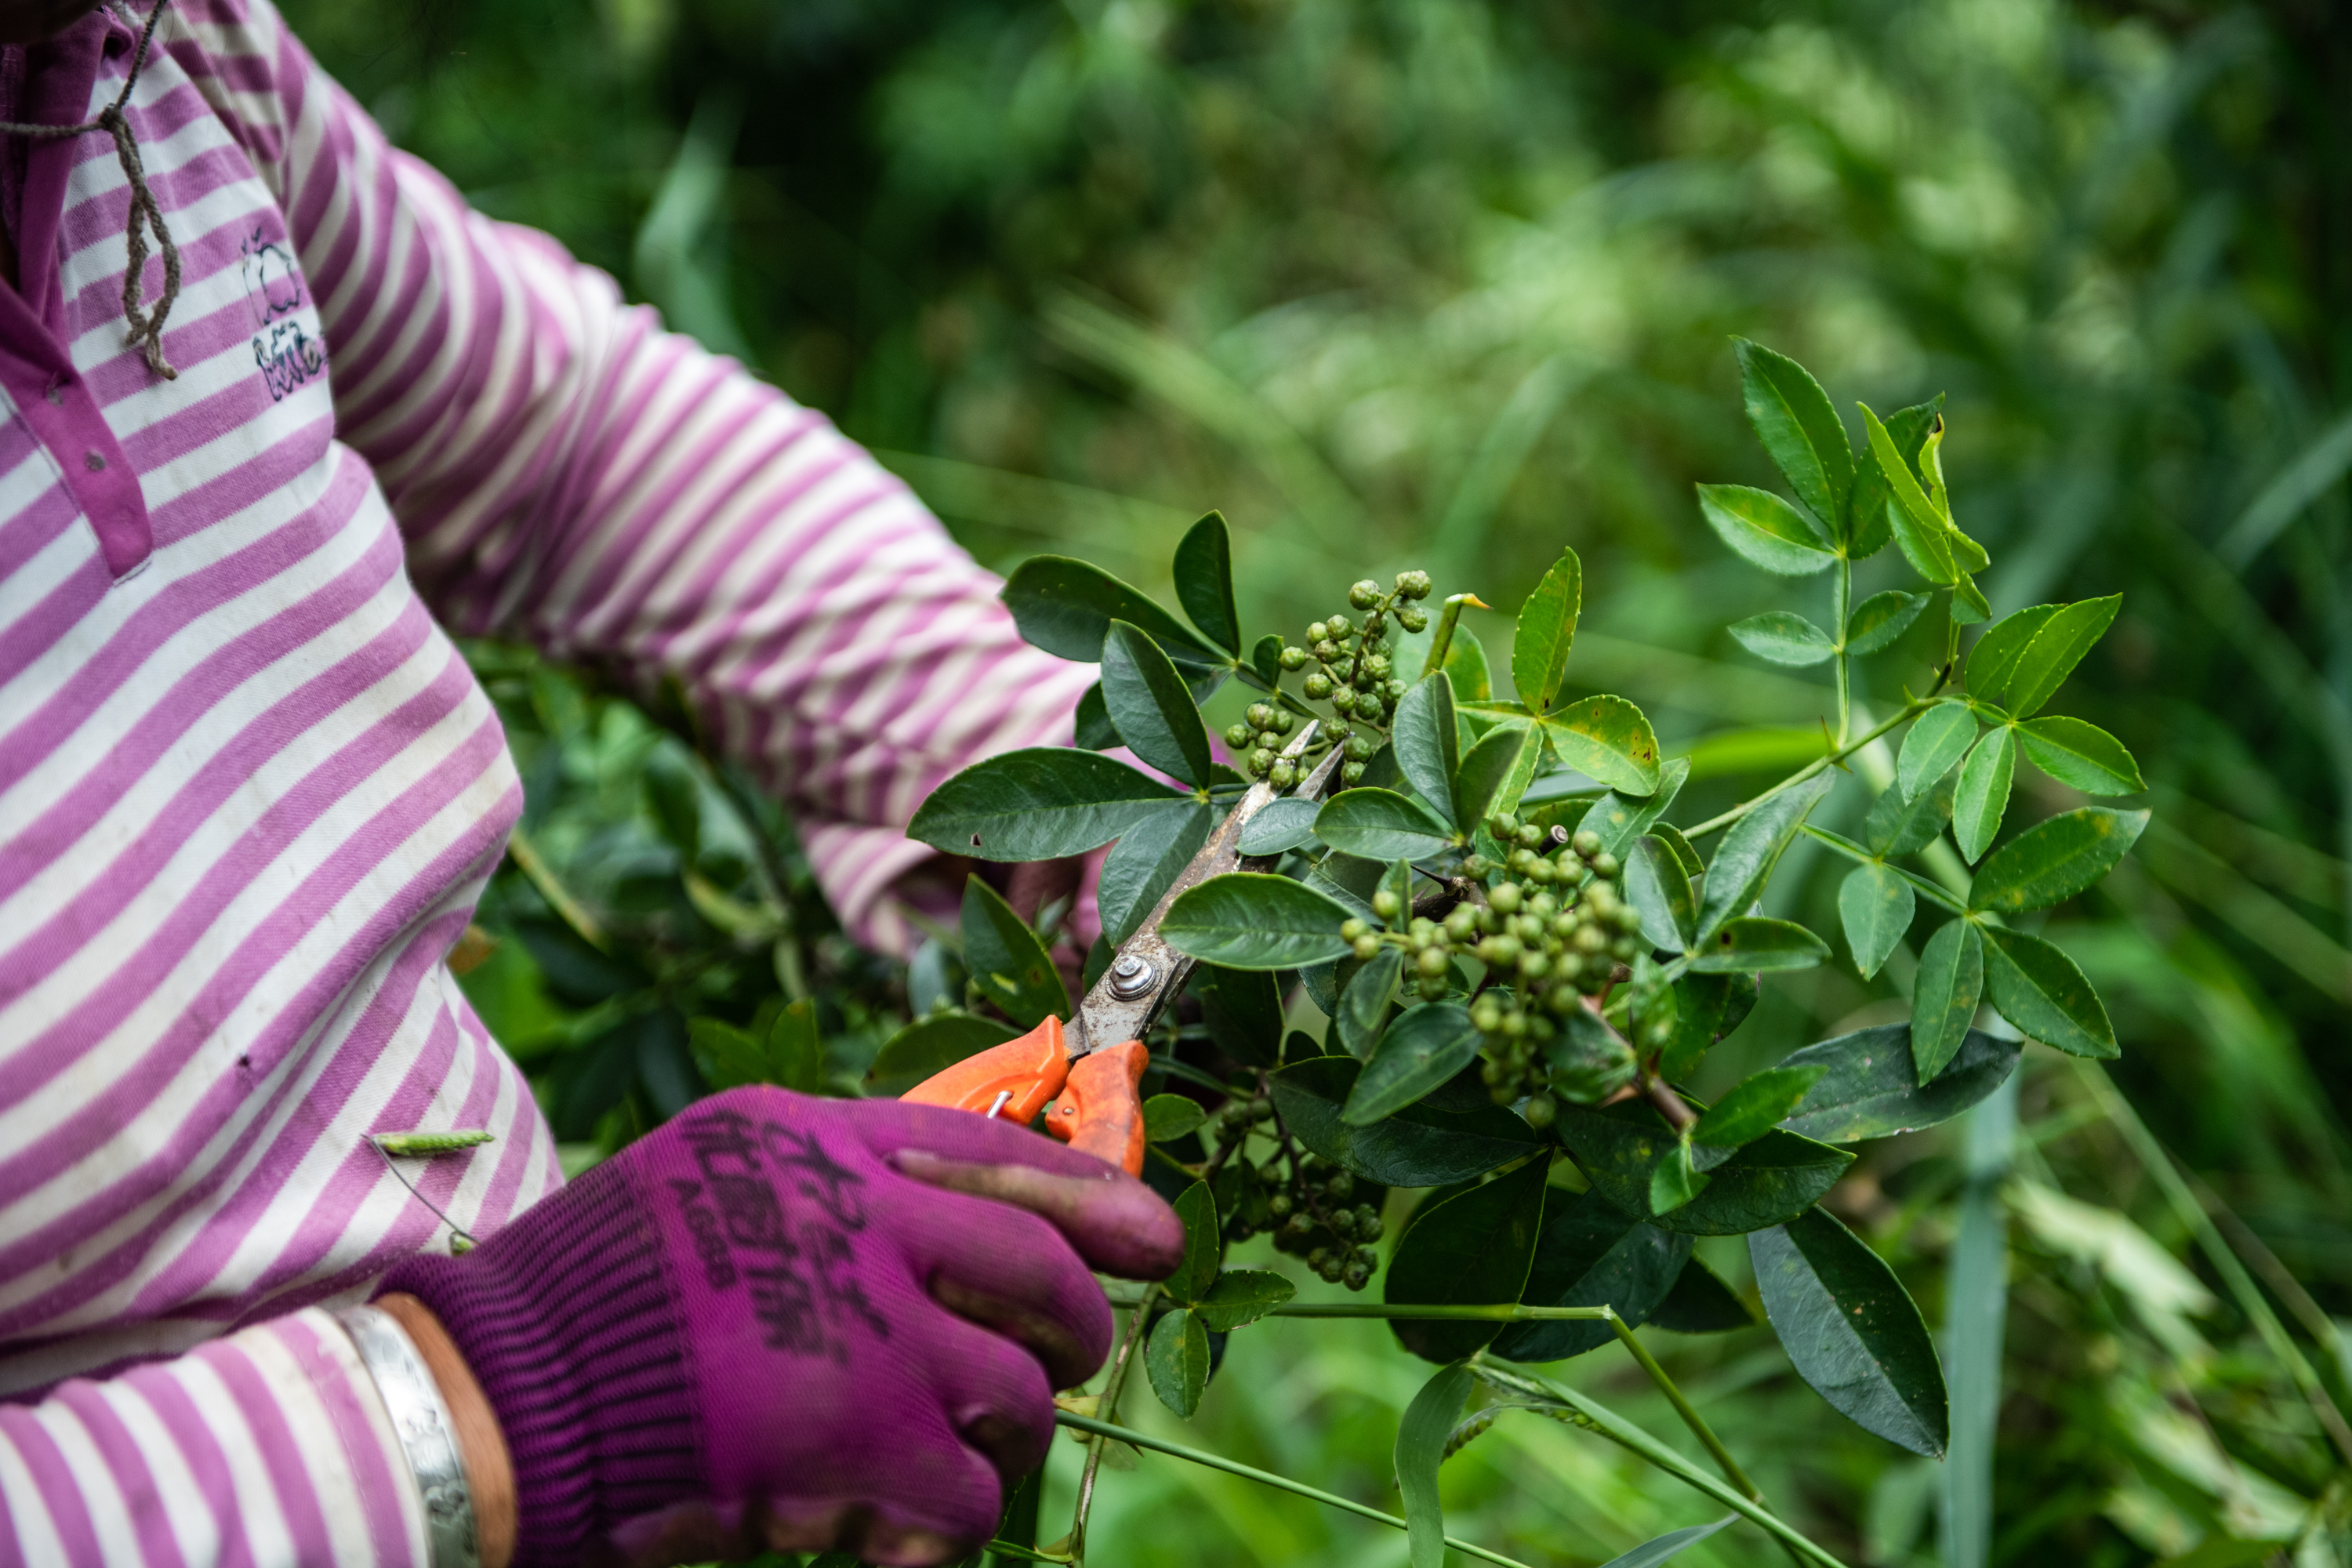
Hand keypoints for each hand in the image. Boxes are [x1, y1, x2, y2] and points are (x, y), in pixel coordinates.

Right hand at [380, 1088, 1184, 1567]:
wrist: (486, 1402)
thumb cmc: (579, 1308)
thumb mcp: (703, 1192)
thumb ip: (818, 1197)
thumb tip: (941, 1242)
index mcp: (808, 1140)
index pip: (985, 1144)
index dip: (1087, 1190)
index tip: (1156, 1233)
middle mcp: (849, 1213)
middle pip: (1035, 1262)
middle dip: (1074, 1322)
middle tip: (1063, 1360)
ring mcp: (861, 1325)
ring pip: (1017, 1391)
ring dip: (1003, 1442)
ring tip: (951, 1468)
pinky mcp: (856, 1438)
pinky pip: (969, 1497)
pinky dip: (948, 1534)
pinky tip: (894, 1542)